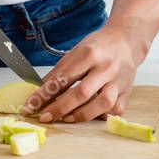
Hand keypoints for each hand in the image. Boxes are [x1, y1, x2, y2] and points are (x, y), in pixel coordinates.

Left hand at [21, 20, 145, 122]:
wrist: (126, 40)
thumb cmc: (99, 45)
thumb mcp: (76, 51)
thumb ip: (60, 71)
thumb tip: (41, 90)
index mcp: (89, 54)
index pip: (63, 77)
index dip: (46, 93)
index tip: (31, 105)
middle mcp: (105, 68)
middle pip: (82, 92)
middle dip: (61, 108)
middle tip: (46, 117)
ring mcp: (118, 81)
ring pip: (102, 104)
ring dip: (82, 115)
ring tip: (67, 118)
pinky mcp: (127, 92)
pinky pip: (115, 110)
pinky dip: (102, 116)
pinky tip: (92, 116)